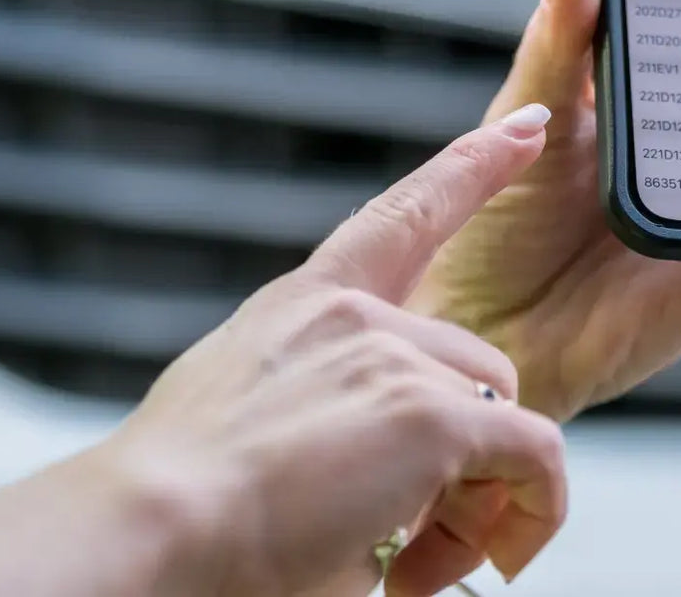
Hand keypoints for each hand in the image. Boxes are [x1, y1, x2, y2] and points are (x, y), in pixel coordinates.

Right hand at [94, 106, 564, 596]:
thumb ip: (314, 394)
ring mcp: (396, 356)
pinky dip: (527, 512)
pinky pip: (532, 456)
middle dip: (462, 448)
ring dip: (476, 490)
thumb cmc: (183, 495)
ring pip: (500, 411)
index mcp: (308, 305)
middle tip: (416, 531)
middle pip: (470, 365)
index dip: (471, 166)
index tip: (528, 127)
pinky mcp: (433, 415)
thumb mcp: (239, 412)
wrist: (149, 531)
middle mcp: (356, 315)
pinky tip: (477, 560)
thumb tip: (365, 445)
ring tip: (415, 557)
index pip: (404, 215)